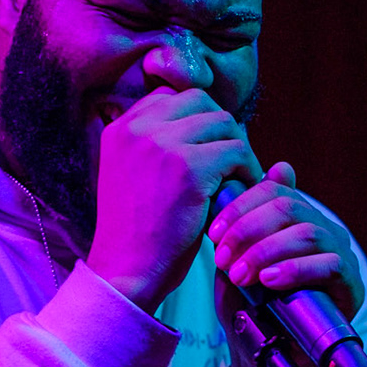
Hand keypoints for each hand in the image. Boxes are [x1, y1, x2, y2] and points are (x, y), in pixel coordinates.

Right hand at [86, 87, 261, 313]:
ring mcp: (162, 144)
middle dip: (221, 128)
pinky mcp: (188, 168)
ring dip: (237, 147)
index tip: (207, 146)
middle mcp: (137, 128)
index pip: (170, 96)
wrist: (125, 270)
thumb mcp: (129, 174)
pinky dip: (246, 169)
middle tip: (230, 160)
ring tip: (238, 176)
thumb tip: (200, 123)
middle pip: (200, 101)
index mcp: (120, 128)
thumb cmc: (135, 231)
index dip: (196, 119)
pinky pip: (235, 151)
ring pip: (223, 122)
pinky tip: (240, 190)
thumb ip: (153, 145)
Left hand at [207, 162, 362, 318]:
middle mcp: (324, 228)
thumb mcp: (238, 260)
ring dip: (266, 252)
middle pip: (289, 206)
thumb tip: (268, 173)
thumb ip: (245, 224)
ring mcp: (341, 254)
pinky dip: (295, 270)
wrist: (266, 353)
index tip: (214, 234)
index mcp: (299, 216)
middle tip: (222, 259)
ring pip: (308, 233)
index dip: (241, 207)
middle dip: (248, 231)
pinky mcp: (351, 284)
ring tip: (241, 274)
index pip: (274, 190)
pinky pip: (330, 266)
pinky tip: (270, 280)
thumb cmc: (252, 304)